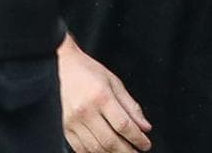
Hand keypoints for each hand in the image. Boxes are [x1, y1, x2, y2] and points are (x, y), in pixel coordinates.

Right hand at [58, 35, 151, 151]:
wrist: (65, 67)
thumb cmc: (91, 73)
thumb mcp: (116, 83)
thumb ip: (131, 106)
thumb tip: (145, 127)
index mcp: (101, 97)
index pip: (123, 125)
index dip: (137, 138)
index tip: (146, 144)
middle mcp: (86, 111)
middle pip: (110, 141)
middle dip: (127, 151)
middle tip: (137, 152)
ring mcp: (74, 122)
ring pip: (96, 148)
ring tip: (124, 152)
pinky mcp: (66, 128)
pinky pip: (81, 149)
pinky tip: (106, 151)